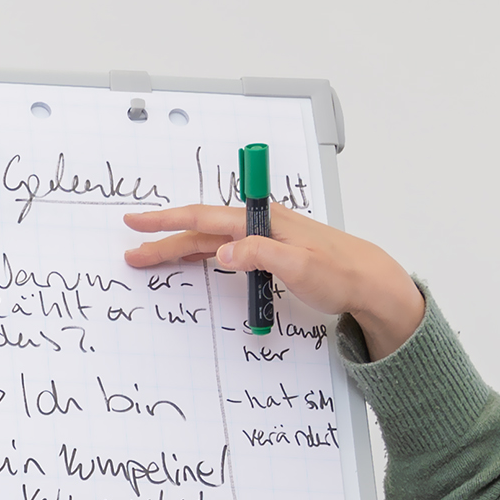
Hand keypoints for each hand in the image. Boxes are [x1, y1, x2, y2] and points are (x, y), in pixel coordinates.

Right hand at [118, 202, 424, 360]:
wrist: (368, 281)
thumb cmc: (340, 272)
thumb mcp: (299, 265)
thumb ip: (259, 256)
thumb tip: (223, 253)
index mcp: (261, 223)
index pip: (204, 218)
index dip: (167, 221)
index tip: (137, 222)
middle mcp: (258, 226)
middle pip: (200, 230)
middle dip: (164, 239)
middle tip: (132, 250)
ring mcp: (262, 239)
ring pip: (209, 241)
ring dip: (179, 248)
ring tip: (152, 255)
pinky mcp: (267, 254)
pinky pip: (224, 251)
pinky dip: (201, 255)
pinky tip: (192, 260)